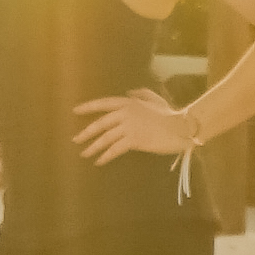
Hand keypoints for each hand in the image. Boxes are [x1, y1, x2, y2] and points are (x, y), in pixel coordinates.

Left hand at [72, 90, 199, 162]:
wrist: (179, 127)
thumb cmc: (168, 113)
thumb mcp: (154, 98)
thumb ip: (140, 94)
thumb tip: (128, 93)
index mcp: (128, 102)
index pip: (103, 103)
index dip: (88, 107)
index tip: (75, 111)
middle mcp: (125, 113)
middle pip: (100, 123)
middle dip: (86, 132)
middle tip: (76, 140)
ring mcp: (128, 127)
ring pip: (105, 138)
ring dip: (93, 147)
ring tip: (84, 153)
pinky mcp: (133, 140)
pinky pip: (115, 149)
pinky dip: (105, 156)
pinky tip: (99, 161)